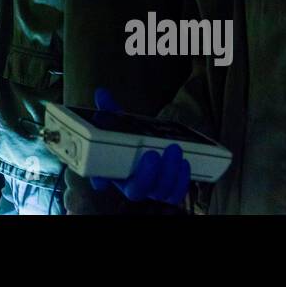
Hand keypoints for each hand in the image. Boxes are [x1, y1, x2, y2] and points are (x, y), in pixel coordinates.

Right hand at [88, 87, 190, 205]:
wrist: (156, 146)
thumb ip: (110, 110)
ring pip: (160, 192)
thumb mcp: (122, 123)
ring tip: (174, 149)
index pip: (101, 180)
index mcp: (114, 171)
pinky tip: (184, 162)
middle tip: (152, 154)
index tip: (102, 178)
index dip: (101, 180)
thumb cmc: (134, 139)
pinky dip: (182, 180)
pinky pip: (176, 193)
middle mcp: (132, 185)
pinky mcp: (170, 189)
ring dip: (169, 173)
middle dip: (147, 174)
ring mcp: (153, 189)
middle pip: (136, 191)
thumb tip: (102, 93)